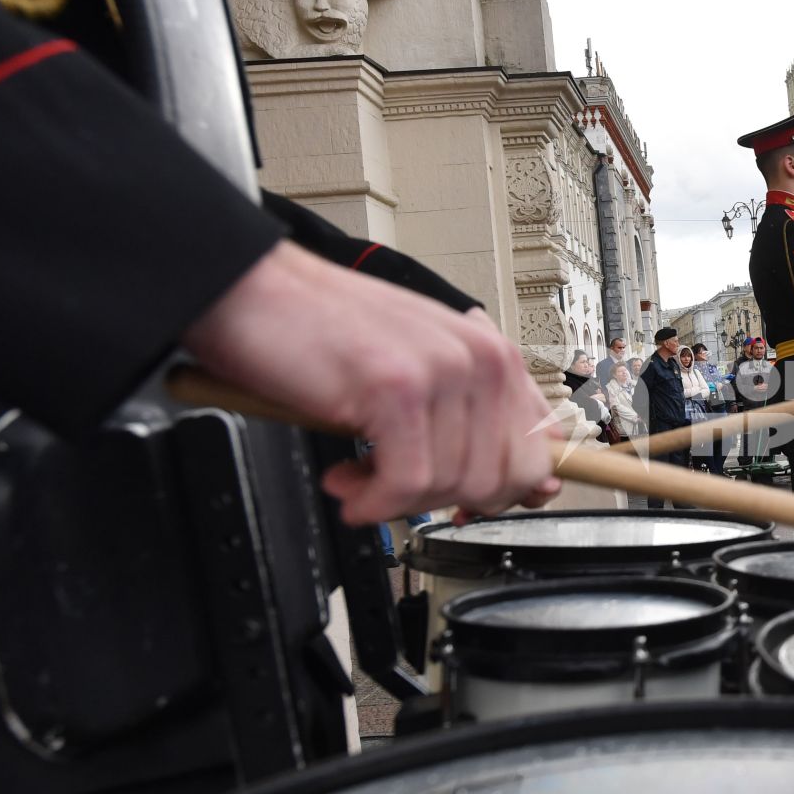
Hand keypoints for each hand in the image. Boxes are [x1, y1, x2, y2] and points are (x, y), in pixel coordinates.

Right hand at [183, 241, 559, 525]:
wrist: (254, 291)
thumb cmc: (328, 332)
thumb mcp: (420, 372)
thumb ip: (477, 421)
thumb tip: (535, 487)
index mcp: (493, 355)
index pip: (539, 452)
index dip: (500, 493)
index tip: (460, 501)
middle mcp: (479, 359)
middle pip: (498, 481)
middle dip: (442, 501)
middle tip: (398, 489)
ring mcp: (441, 371)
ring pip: (451, 486)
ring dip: (395, 500)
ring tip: (356, 476)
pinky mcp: (396, 389)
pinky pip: (406, 483)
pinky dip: (372, 501)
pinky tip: (347, 483)